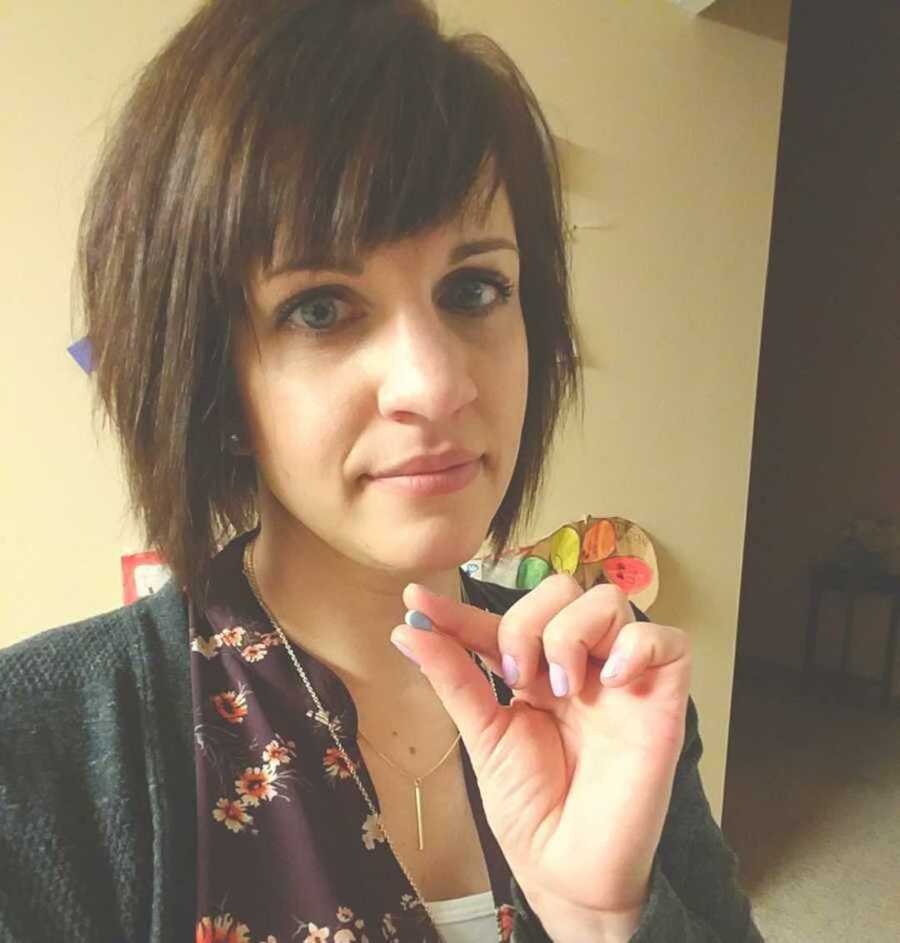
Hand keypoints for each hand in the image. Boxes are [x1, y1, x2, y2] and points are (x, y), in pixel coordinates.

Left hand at [390, 575, 690, 929]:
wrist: (566, 870)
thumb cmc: (529, 809)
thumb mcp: (483, 736)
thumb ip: (454, 678)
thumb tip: (406, 628)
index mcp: (535, 671)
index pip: (502, 620)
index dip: (461, 609)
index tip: (415, 600)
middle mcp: (579, 665)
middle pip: (562, 589)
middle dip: (527, 623)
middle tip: (518, 677)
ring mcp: (621, 678)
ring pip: (609, 600)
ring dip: (571, 633)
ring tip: (561, 688)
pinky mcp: (662, 700)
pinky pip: (668, 642)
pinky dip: (636, 647)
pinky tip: (611, 683)